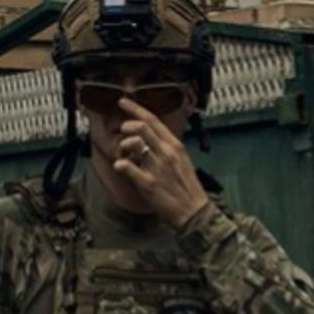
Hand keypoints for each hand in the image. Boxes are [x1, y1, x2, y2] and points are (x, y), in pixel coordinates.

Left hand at [112, 97, 210, 227]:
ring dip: (122, 146)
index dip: (135, 108)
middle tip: (123, 134)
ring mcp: (156, 167)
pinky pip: (127, 167)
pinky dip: (119, 164)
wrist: (194, 211)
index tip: (123, 102)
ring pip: (133, 143)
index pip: (153, 120)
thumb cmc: (186, 187)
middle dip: (126, 126)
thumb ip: (166, 148)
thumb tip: (148, 138)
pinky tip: (120, 167)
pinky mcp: (148, 183)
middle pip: (141, 127)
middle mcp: (166, 153)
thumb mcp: (181, 160)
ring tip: (124, 155)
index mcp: (174, 145)